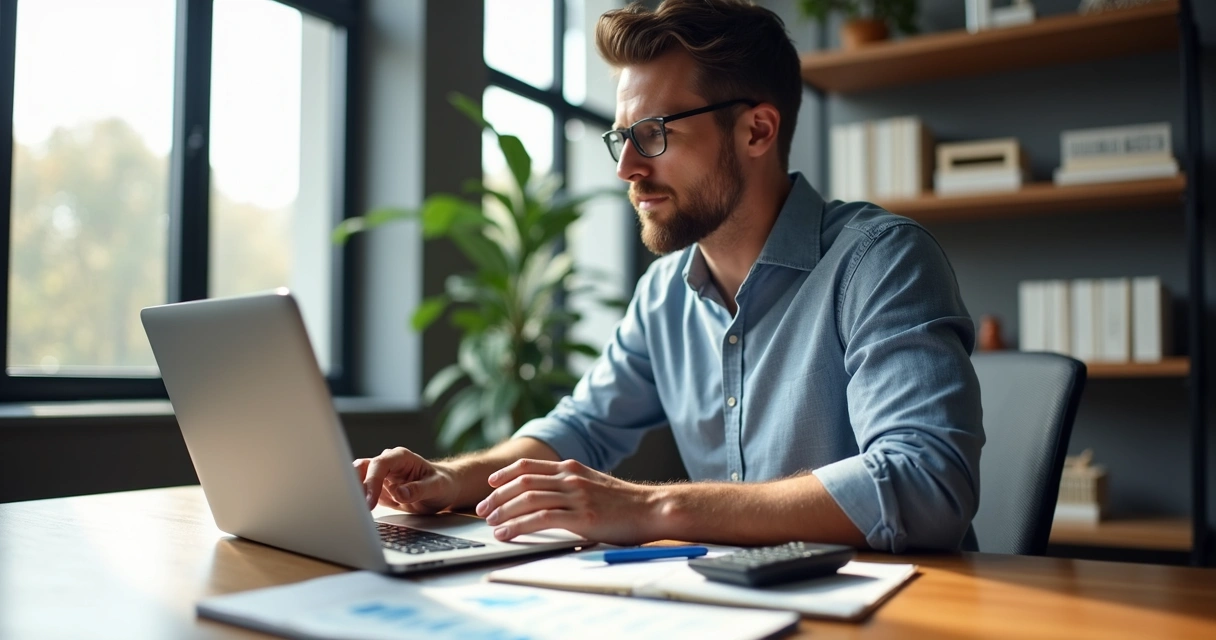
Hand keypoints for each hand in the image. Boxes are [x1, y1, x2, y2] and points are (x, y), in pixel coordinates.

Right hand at [353, 447, 459, 513]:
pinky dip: (356, 501)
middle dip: (354, 486)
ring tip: (352, 511)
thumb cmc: (442, 484)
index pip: (379, 465)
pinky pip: (361, 493)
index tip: (369, 502)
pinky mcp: (377, 489)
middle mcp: (387, 464)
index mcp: (401, 457)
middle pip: (362, 469)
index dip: (372, 482)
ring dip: (352, 493)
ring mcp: (380, 476)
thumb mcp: (437, 487)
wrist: (443, 489)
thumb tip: (400, 493)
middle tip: (353, 507)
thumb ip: (419, 489)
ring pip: (356, 479)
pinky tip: (356, 513)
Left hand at [474, 459, 662, 544]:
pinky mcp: (581, 517)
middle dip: (497, 496)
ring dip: (504, 511)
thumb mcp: (595, 484)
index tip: (490, 484)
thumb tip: (549, 495)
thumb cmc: (625, 503)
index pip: (529, 466)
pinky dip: (518, 526)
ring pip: (527, 499)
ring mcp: (576, 496)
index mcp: (572, 468)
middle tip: (483, 509)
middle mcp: (570, 478)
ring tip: (491, 523)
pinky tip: (507, 533)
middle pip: (522, 482)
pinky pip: (540, 518)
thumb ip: (572, 485)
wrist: (652, 508)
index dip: (505, 474)